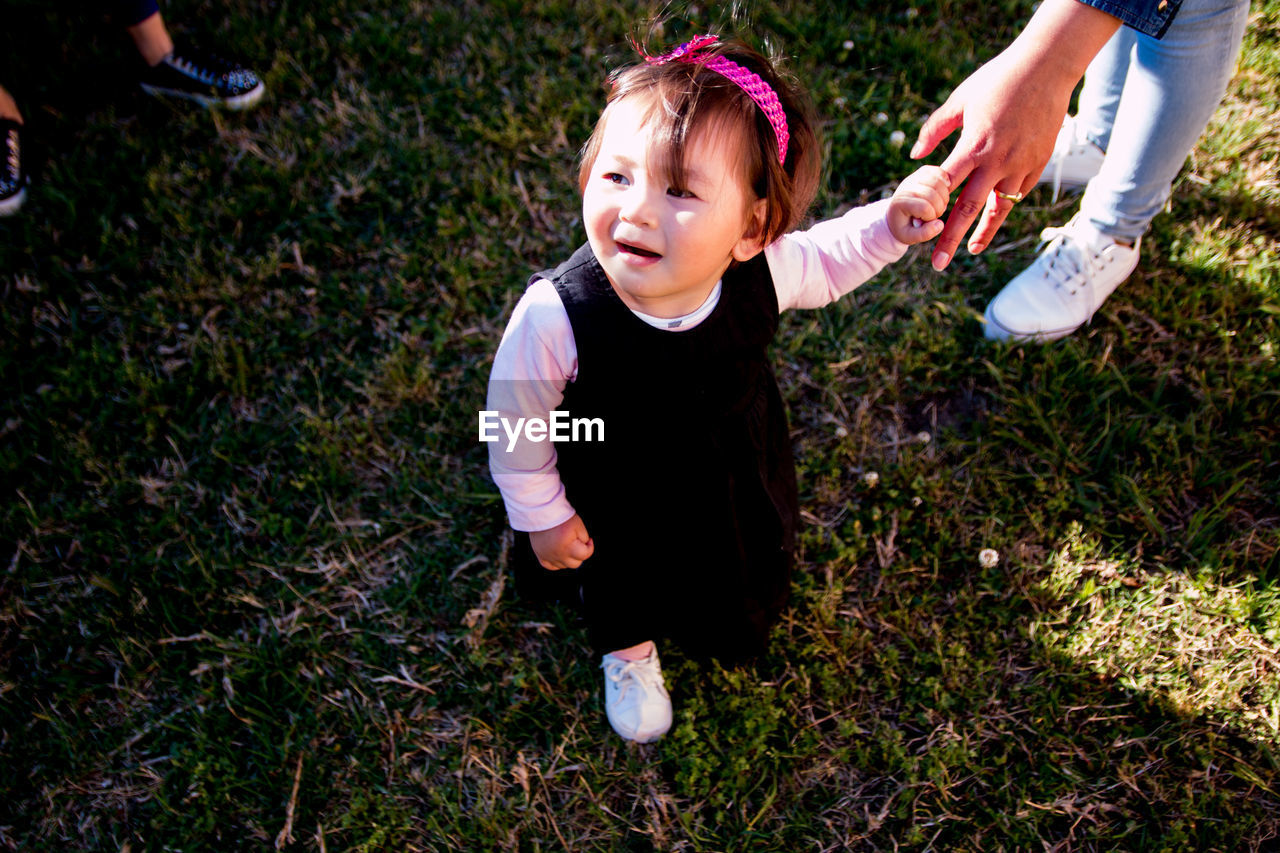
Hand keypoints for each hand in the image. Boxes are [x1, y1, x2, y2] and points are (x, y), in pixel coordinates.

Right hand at [529, 514, 593, 569]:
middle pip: (575, 564)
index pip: (585, 555)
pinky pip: (550, 566)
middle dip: (580, 554)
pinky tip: (559, 555)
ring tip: (568, 546)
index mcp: (568, 547)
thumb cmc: (559, 516)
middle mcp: (558, 555)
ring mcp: (548, 556)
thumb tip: (585, 545)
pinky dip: (556, 563)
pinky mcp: (540, 555)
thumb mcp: (578, 524)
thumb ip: (584, 537)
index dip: (590, 547)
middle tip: (578, 543)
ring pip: (563, 566)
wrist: (541, 512)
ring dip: (568, 559)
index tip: (589, 540)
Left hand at [886, 165, 949, 244]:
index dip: (931, 217)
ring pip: (938, 182)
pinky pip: (938, 171)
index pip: (924, 208)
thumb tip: (940, 225)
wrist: (897, 212)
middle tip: (934, 214)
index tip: (926, 221)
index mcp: (900, 203)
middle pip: (933, 195)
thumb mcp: (910, 236)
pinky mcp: (922, 172)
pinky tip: (945, 190)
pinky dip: (945, 181)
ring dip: (944, 196)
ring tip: (938, 204)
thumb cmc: (904, 226)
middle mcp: (905, 187)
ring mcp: (914, 177)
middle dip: (939, 208)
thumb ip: (924, 234)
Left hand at [909, 0, 1120, 269]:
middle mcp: (997, 161)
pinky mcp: (1038, 164)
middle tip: (937, 264)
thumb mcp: (960, 100)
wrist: (1047, 67)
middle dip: (950, 239)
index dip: (929, 209)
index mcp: (974, 146)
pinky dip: (1003, 206)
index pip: (945, 187)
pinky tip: (992, 219)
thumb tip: (915, 158)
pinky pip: (1017, 193)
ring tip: (969, 251)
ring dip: (982, 232)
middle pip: (969, 210)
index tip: (917, 228)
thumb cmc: (998, 79)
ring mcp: (1021, 165)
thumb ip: (935, 130)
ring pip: (998, 208)